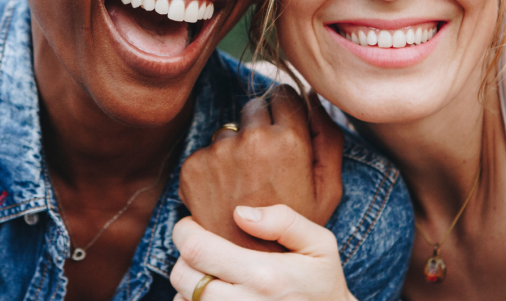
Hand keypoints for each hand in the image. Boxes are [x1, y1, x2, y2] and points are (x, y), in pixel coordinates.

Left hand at [170, 204, 356, 300]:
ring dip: (188, 283)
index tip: (193, 224)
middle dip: (183, 255)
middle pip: (182, 277)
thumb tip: (240, 213)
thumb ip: (284, 221)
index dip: (185, 232)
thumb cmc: (324, 285)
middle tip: (200, 246)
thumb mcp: (320, 245)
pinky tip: (215, 293)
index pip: (197, 249)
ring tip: (209, 272)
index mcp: (264, 276)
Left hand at [179, 87, 343, 251]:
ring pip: (228, 130)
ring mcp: (219, 153)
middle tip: (265, 163)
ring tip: (245, 185)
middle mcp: (252, 140)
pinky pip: (205, 152)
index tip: (285, 130)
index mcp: (289, 140)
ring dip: (235, 147)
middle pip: (254, 106)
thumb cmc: (295, 231)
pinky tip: (225, 194)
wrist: (252, 268)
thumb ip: (328, 137)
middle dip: (260, 126)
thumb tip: (313, 97)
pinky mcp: (193, 167)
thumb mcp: (327, 188)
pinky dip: (212, 168)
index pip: (283, 94)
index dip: (286, 111)